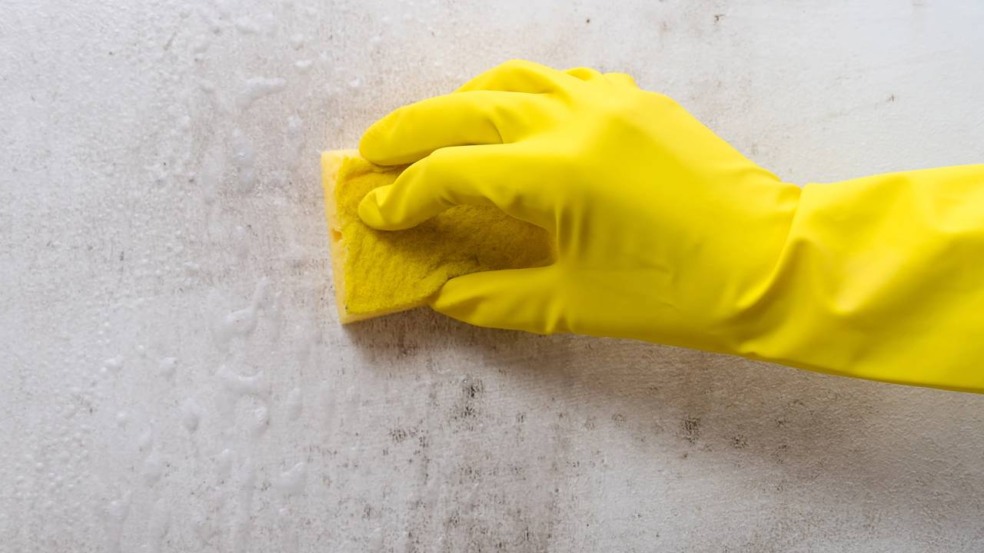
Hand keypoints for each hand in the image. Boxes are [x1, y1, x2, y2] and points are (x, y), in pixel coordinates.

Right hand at [357, 60, 799, 351]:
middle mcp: (574, 122)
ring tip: (434, 130)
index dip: (402, 195)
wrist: (769, 264)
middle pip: (463, 109)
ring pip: (511, 78)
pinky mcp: (637, 99)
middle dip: (407, 130)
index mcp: (554, 176)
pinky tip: (514, 122)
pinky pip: (561, 80)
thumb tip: (439, 293)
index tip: (375, 211)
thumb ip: (491, 298)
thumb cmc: (676, 295)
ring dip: (460, 100)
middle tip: (371, 150)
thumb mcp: (571, 306)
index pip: (449, 174)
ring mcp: (609, 100)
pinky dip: (521, 94)